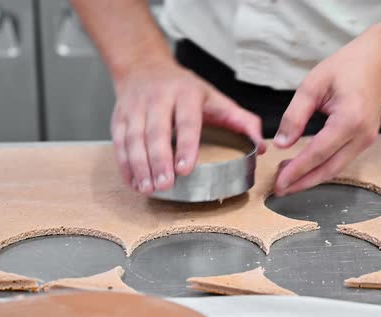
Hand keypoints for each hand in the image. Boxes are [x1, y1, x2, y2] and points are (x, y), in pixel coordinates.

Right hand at [111, 61, 265, 193]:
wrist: (143, 66)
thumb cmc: (184, 88)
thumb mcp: (215, 97)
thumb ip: (240, 120)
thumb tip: (260, 146)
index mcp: (185, 93)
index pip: (186, 121)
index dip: (185, 146)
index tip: (186, 169)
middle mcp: (158, 98)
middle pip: (156, 132)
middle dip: (159, 160)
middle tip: (165, 184)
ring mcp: (135, 107)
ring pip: (134, 138)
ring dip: (140, 165)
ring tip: (148, 187)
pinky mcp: (119, 116)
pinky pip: (119, 142)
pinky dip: (124, 164)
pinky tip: (133, 181)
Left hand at [272, 32, 380, 195]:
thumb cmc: (348, 65)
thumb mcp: (312, 85)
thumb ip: (295, 116)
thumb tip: (281, 144)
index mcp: (349, 120)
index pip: (317, 154)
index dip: (296, 171)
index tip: (278, 183)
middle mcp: (362, 135)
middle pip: (328, 169)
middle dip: (302, 182)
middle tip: (279, 190)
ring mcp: (367, 139)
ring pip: (336, 168)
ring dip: (311, 176)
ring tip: (287, 179)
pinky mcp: (366, 138)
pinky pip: (342, 159)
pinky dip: (322, 167)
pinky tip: (305, 167)